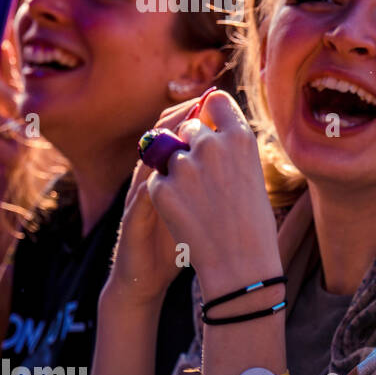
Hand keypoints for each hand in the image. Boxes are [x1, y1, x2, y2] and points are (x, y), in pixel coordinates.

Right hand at [105, 99, 201, 304]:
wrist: (150, 275)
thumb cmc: (178, 237)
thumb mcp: (199, 204)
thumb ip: (214, 180)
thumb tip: (243, 158)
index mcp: (169, 173)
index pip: (177, 133)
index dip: (193, 114)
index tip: (215, 100)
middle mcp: (150, 179)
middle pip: (159, 139)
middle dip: (178, 119)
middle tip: (199, 104)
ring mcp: (138, 199)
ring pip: (145, 163)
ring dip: (162, 147)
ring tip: (181, 132)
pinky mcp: (131, 221)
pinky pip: (138, 200)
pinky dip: (149, 187)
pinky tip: (161, 178)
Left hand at [144, 91, 280, 297]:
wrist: (240, 265)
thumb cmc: (252, 220)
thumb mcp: (250, 173)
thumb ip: (228, 144)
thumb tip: (203, 119)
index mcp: (242, 138)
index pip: (216, 101)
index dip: (210, 111)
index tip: (209, 122)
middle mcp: (212, 145)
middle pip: (189, 127)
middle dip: (191, 146)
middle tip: (207, 178)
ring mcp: (184, 167)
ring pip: (170, 154)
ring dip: (178, 172)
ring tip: (201, 202)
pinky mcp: (160, 188)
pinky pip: (157, 179)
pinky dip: (167, 194)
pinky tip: (187, 214)